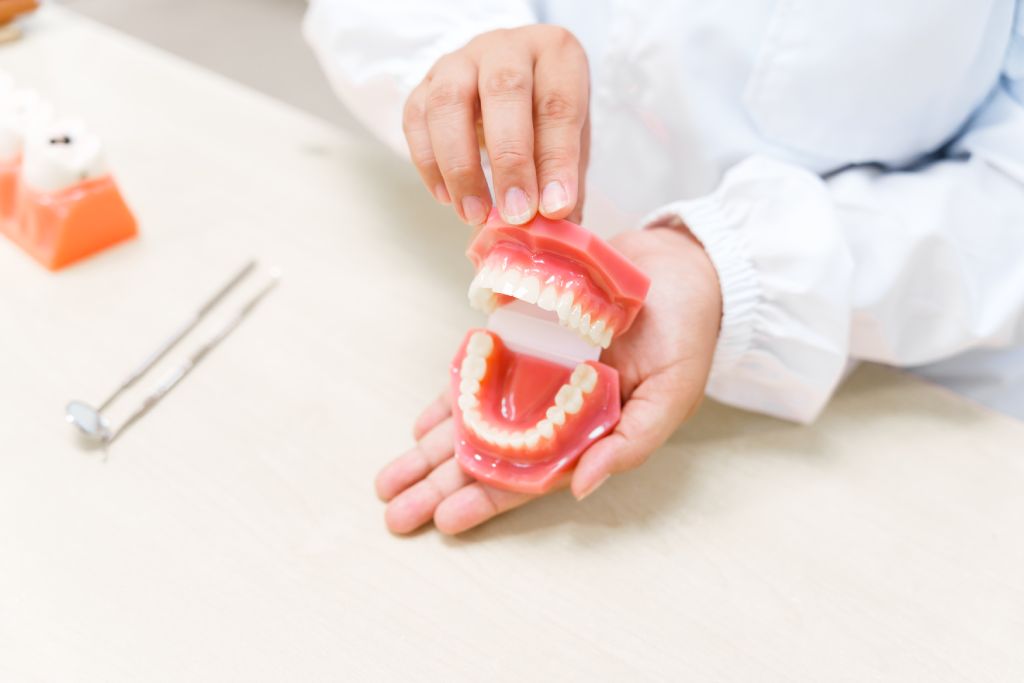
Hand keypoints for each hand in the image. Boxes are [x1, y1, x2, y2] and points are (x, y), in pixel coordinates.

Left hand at [376, 226, 722, 533]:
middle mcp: (554, 410)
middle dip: (441, 484)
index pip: (529, 476)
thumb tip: (581, 489)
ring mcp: (535, 375)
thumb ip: (629, 444)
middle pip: (488, 456)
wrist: (682, 266)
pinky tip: (421, 426)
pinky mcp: (523, 338)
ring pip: (474, 420)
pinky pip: (479, 372)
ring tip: (390, 479)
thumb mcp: (671, 395)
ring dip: (433, 450)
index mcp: (587, 432)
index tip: (445, 520)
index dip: (487, 499)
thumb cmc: (686, 333)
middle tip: (395, 510)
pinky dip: (450, 399)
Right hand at [402, 25, 589, 225]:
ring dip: (461, 165)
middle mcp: (507, 47)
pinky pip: (416, 117)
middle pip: (504, 91)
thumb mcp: (570, 145)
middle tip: (515, 214)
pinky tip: (446, 197)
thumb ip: (565, 186)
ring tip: (474, 214)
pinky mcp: (425, 82)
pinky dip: (428, 162)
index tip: (554, 209)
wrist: (507, 89)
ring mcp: (460, 60)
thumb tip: (557, 238)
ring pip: (450, 101)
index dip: (556, 161)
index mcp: (556, 55)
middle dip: (510, 160)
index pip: (558, 104)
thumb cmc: (544, 118)